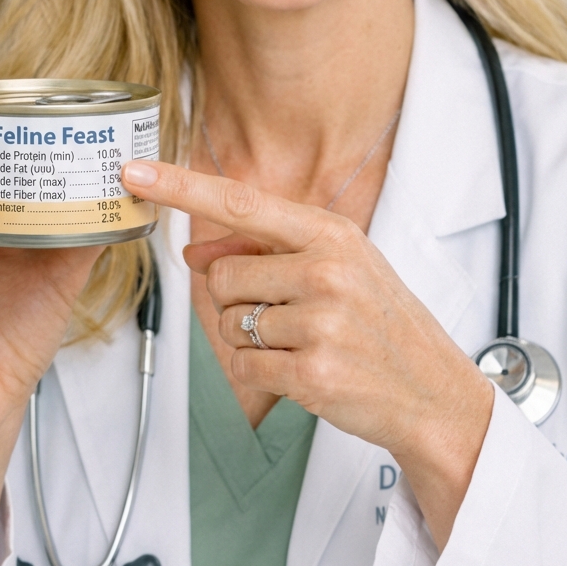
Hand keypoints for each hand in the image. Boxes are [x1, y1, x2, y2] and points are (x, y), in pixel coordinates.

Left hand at [123, 159, 492, 546]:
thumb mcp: (338, 268)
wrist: (433, 393)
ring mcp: (321, 322)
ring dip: (252, 341)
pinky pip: (242, 367)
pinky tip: (301, 372)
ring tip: (304, 345)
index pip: (240, 201)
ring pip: (228, 324)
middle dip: (237, 300)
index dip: (180, 187)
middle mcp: (326, 270)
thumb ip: (267, 252)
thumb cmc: (380, 324)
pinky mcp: (313, 373)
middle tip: (289, 317)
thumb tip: (195, 254)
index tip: (133, 173)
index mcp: (330, 234)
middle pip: (221, 275)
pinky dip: (258, 375)